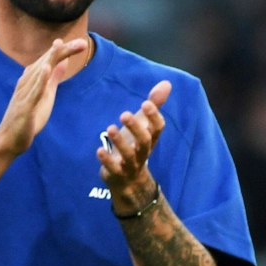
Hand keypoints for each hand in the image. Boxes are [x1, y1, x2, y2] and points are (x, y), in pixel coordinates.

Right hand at [0, 38, 87, 156]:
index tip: (81, 43)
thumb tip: (63, 60)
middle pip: (46, 62)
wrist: (10, 140)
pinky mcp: (24, 107)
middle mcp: (27, 83)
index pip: (50, 61)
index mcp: (33, 80)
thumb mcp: (46, 94)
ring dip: (51, 59)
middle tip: (81, 42)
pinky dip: (39, 80)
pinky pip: (32, 92)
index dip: (65, 51)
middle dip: (63, 51)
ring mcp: (24, 94)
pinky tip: (46, 69)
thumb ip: (54, 78)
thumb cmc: (28, 117)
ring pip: (38, 73)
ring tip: (61, 46)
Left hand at [98, 80, 170, 210]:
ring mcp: (130, 164)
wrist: (129, 181)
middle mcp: (143, 151)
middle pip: (145, 141)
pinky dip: (107, 160)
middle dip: (136, 128)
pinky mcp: (117, 174)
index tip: (146, 103)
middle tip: (124, 114)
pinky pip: (113, 169)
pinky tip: (99, 150)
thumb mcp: (144, 126)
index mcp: (150, 139)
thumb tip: (166, 83)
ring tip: (110, 128)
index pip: (158, 128)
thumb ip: (154, 105)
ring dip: (120, 142)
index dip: (154, 117)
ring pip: (129, 155)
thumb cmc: (135, 146)